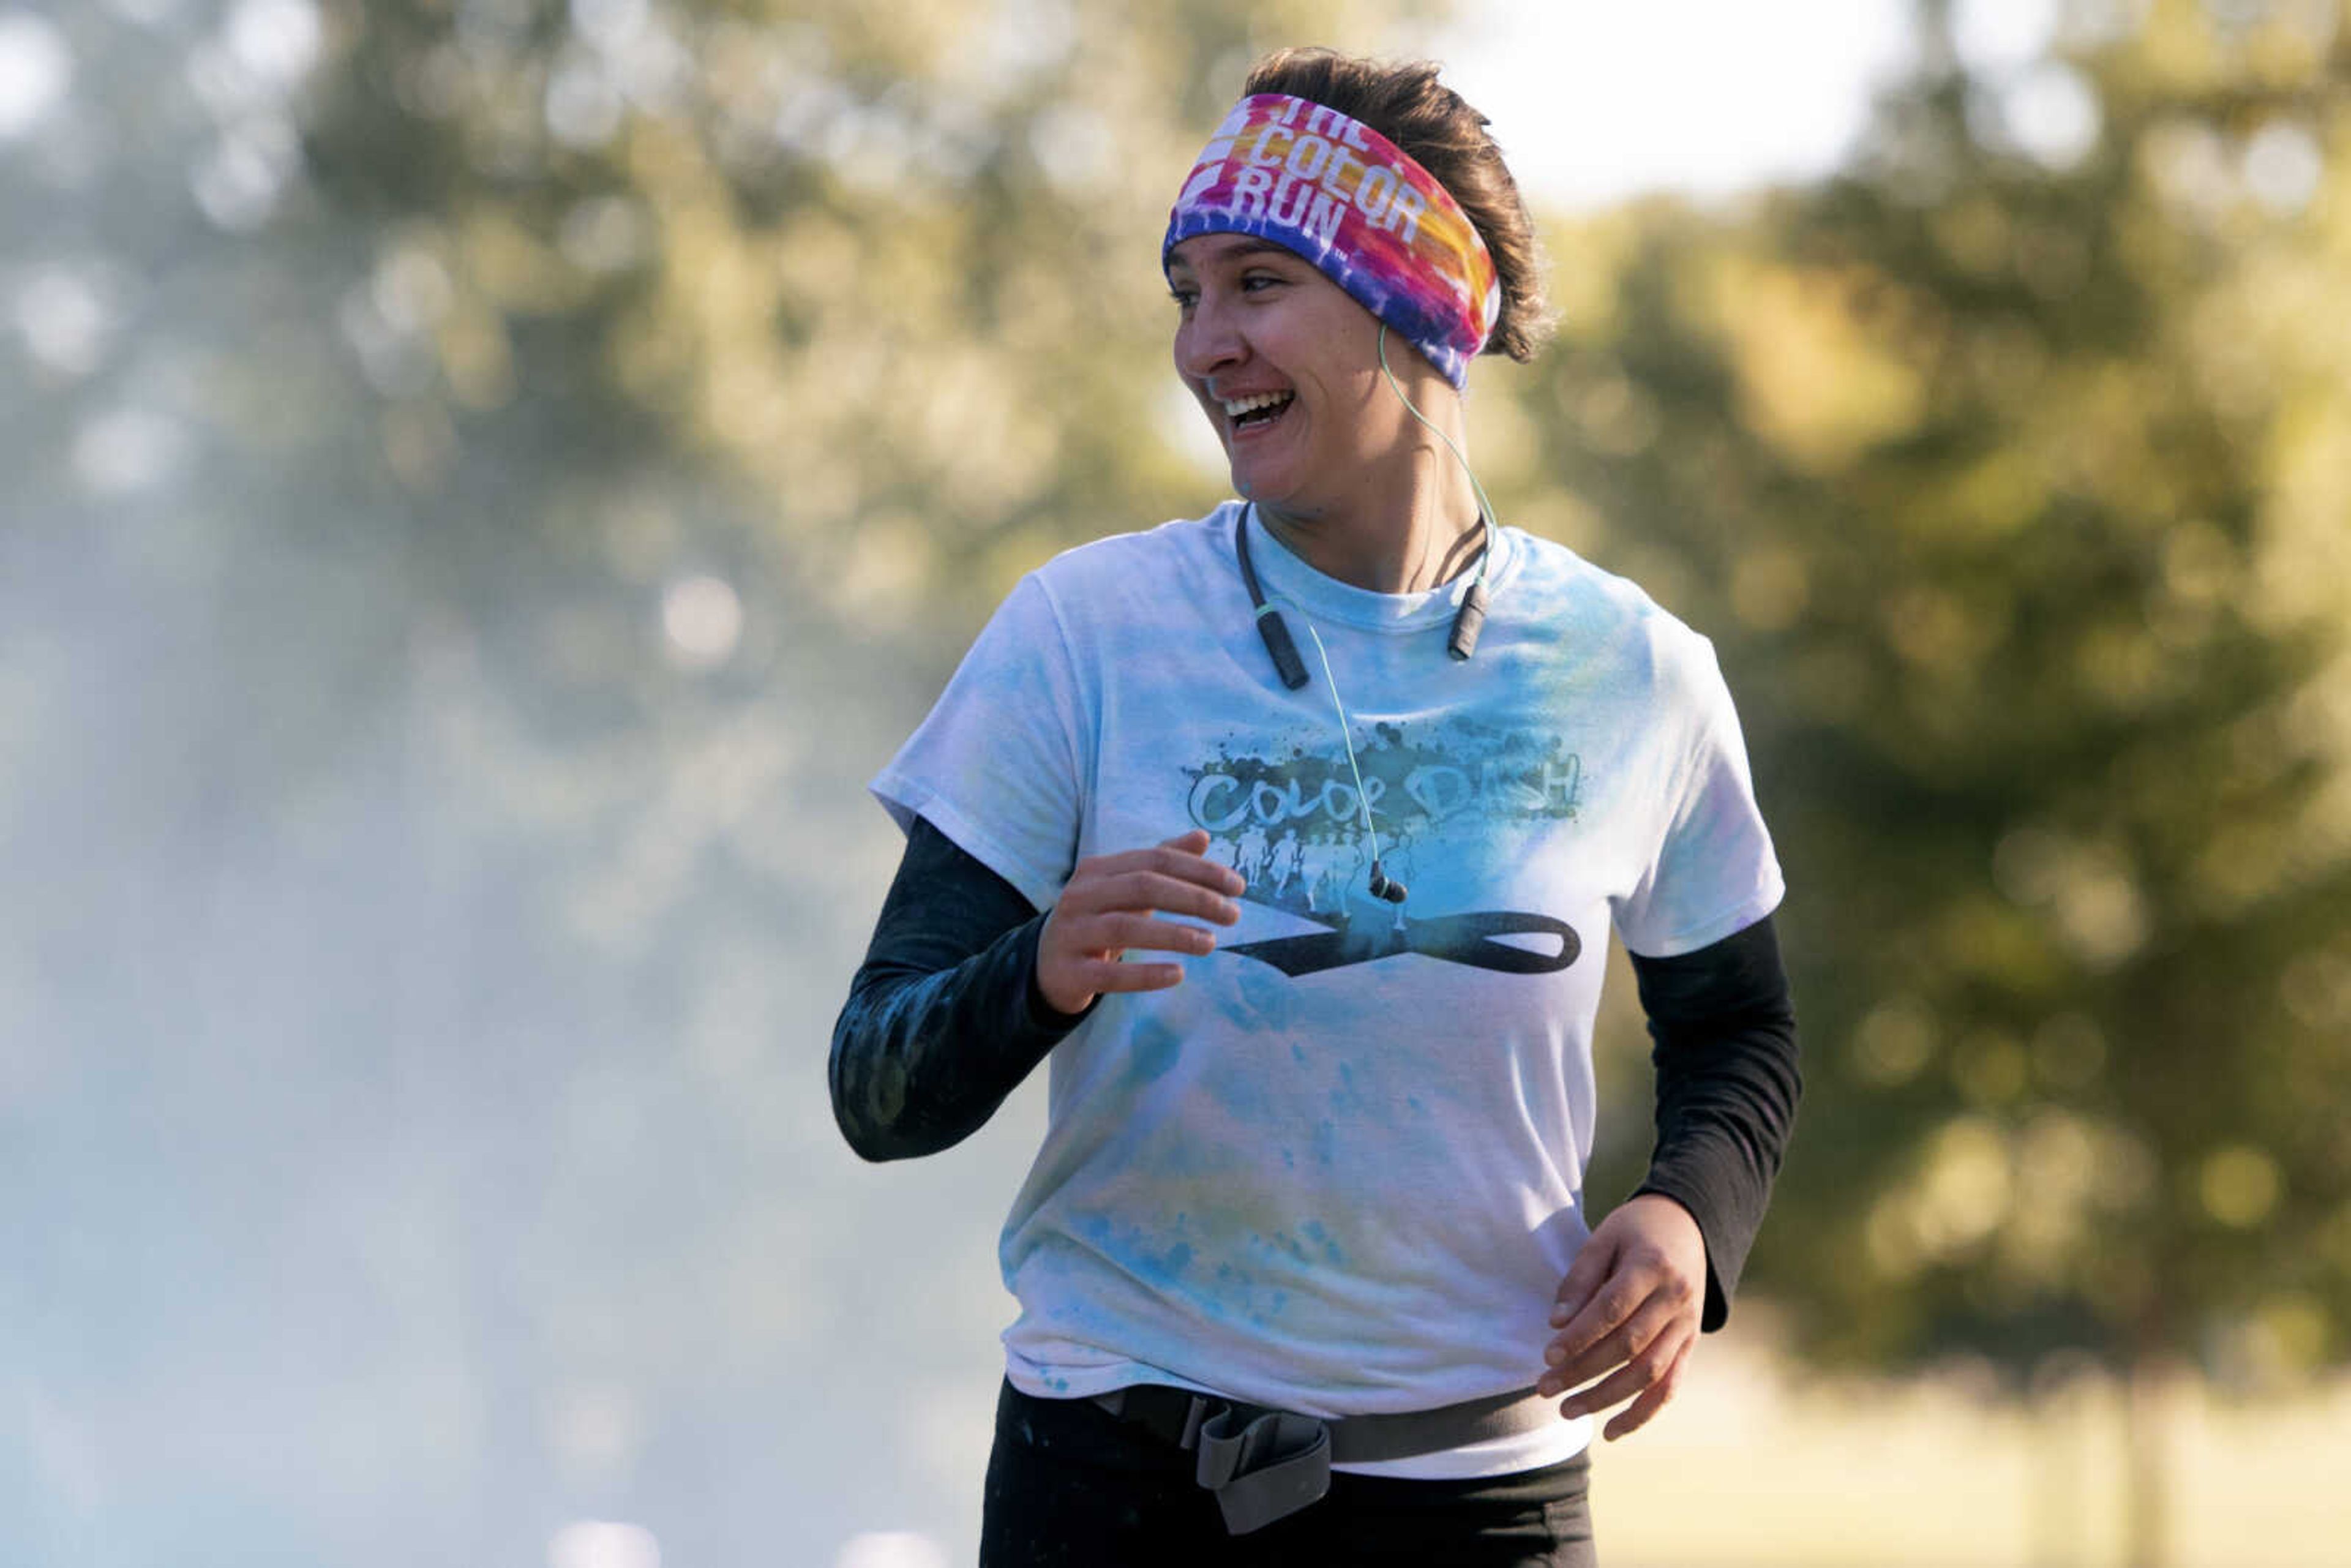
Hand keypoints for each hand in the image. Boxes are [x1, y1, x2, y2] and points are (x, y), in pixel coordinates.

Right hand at [1034, 829, 1244, 1015]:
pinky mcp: (1070, 972)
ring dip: (1174, 934)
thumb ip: (1161, 863)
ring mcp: (1072, 933)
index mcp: (1097, 870)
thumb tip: (1202, 836)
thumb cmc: (1098, 920)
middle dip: (1193, 898)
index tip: (1238, 886)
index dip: (1199, 870)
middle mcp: (1081, 895)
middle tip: (1233, 915)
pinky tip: (1178, 974)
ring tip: (1211, 943)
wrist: (1047, 965)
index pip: (1155, 860)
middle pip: (1143, 886)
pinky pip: (1110, 974)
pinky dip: (1146, 974)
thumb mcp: (1125, 889)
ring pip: (1125, 927)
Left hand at [1536, 1194, 1706, 1440]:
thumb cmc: (1636, 1230)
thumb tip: (1557, 1323)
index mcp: (1653, 1266)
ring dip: (1607, 1398)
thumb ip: (1580, 1278)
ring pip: (1650, 1373)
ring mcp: (1687, 1325)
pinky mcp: (1690, 1344)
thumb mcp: (1605, 1237)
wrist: (1689, 1226)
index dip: (1580, 1336)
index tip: (1548, 1356)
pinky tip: (1611, 1431)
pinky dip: (1643, 1413)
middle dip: (1584, 1372)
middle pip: (1629, 1346)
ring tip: (1568, 1410)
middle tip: (1545, 1388)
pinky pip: (1670, 1386)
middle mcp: (1676, 1299)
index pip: (1612, 1309)